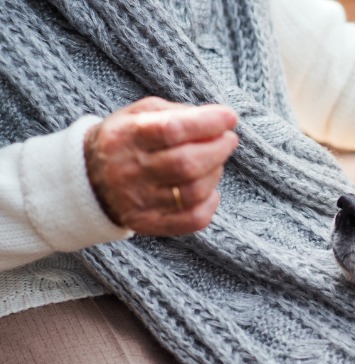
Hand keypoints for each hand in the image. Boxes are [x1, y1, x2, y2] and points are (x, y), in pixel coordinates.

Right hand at [84, 96, 238, 235]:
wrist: (89, 179)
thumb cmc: (127, 139)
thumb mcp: (140, 114)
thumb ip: (178, 113)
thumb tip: (220, 120)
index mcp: (127, 136)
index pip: (172, 130)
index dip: (207, 123)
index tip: (229, 118)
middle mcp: (131, 170)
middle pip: (186, 164)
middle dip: (218, 149)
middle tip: (228, 140)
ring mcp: (140, 201)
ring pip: (194, 191)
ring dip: (215, 173)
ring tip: (215, 161)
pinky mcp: (149, 223)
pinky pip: (193, 219)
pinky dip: (211, 203)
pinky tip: (209, 189)